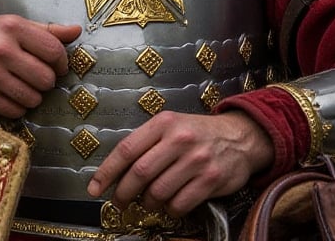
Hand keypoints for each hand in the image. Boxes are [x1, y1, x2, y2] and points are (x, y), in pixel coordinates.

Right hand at [0, 15, 81, 117]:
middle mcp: (1, 49)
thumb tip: (77, 30)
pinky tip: (8, 95)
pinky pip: (16, 111)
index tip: (56, 65)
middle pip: (46, 79)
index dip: (61, 62)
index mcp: (12, 27)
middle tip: (36, 76)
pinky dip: (17, 107)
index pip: (54, 51)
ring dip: (32, 96)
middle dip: (46, 81)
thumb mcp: (11, 25)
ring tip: (21, 85)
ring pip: (33, 98)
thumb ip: (46, 30)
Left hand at [86, 110, 274, 216]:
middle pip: (139, 173)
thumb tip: (115, 173)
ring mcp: (196, 160)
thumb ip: (145, 144)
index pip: (126, 149)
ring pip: (158, 192)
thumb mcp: (170, 126)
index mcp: (163, 123)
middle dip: (124, 193)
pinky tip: (170, 205)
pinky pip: (179, 204)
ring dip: (148, 202)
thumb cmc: (197, 133)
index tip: (95, 188)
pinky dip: (169, 210)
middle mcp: (179, 139)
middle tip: (120, 202)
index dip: (107, 172)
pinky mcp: (211, 179)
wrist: (240, 137)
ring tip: (149, 201)